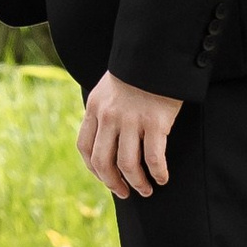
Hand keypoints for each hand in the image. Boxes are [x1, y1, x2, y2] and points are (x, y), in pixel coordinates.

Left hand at [80, 72, 182, 200]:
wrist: (156, 53)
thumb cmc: (136, 73)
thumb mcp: (108, 89)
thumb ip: (103, 111)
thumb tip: (105, 139)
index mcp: (94, 107)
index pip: (84, 147)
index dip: (93, 168)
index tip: (105, 178)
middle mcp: (109, 116)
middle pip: (103, 162)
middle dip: (113, 183)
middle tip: (125, 193)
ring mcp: (131, 120)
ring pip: (127, 164)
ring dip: (137, 183)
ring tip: (146, 190)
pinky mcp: (155, 122)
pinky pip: (154, 158)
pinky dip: (158, 173)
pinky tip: (162, 177)